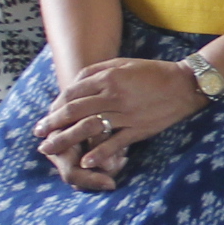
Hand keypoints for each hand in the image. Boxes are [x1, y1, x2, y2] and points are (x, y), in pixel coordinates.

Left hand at [33, 57, 208, 189]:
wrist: (184, 84)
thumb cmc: (152, 72)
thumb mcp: (123, 63)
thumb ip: (97, 71)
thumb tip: (75, 82)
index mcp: (108, 78)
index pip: (72, 93)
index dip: (55, 105)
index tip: (46, 115)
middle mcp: (113, 96)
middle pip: (74, 111)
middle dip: (53, 123)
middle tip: (38, 134)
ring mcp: (126, 114)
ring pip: (89, 128)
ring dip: (67, 139)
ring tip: (51, 148)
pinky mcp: (138, 129)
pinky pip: (115, 142)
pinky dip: (99, 152)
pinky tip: (85, 160)